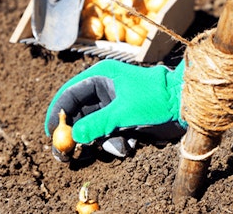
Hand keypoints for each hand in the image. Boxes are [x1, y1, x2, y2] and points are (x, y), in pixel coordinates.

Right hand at [45, 59, 185, 159]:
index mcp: (101, 77)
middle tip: (68, 155)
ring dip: (100, 141)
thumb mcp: (124, 112)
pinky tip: (128, 146)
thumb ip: (97, 124)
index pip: (69, 94)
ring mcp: (113, 104)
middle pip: (78, 113)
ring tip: (117, 148)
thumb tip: (74, 137)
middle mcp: (104, 89)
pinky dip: (113, 142)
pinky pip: (107, 132)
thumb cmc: (156, 99)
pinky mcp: (122, 117)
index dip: (57, 113)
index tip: (49, 133)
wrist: (184, 103)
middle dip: (76, 134)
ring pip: (93, 126)